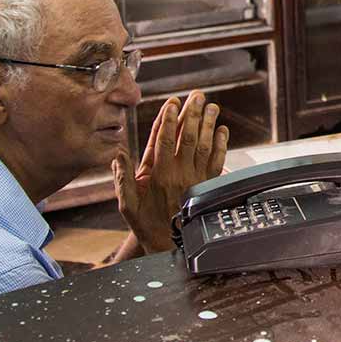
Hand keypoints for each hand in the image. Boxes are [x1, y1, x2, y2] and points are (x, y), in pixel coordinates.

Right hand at [113, 90, 227, 254]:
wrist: (170, 246)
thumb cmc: (147, 224)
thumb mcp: (127, 205)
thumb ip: (122, 179)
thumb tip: (118, 154)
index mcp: (159, 175)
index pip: (163, 140)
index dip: (168, 120)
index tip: (172, 103)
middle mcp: (179, 173)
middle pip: (187, 137)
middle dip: (192, 114)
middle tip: (196, 95)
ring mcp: (196, 179)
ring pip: (205, 146)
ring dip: (209, 124)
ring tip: (212, 106)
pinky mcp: (208, 185)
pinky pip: (217, 162)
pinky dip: (221, 145)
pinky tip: (222, 130)